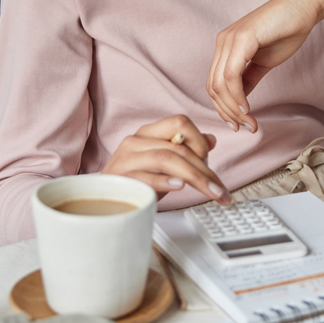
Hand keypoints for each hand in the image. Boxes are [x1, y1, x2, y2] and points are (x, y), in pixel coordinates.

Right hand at [102, 115, 232, 204]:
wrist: (103, 200)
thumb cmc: (135, 180)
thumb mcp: (163, 163)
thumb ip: (185, 150)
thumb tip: (211, 139)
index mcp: (148, 133)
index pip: (180, 122)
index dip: (199, 141)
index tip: (209, 165)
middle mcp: (136, 141)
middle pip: (178, 147)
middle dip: (204, 170)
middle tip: (220, 190)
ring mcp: (126, 158)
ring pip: (165, 159)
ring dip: (194, 177)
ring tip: (210, 191)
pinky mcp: (121, 178)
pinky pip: (145, 177)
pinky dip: (164, 182)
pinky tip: (179, 187)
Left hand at [207, 0, 323, 132]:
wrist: (304, 7)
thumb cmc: (287, 30)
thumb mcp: (263, 61)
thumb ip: (249, 79)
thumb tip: (240, 101)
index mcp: (226, 47)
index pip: (214, 84)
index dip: (224, 108)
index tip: (239, 124)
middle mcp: (223, 42)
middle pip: (213, 87)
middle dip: (228, 113)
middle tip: (245, 127)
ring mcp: (230, 39)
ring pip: (219, 84)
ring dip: (233, 109)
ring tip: (249, 122)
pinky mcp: (242, 38)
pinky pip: (231, 74)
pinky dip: (237, 96)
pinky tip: (248, 108)